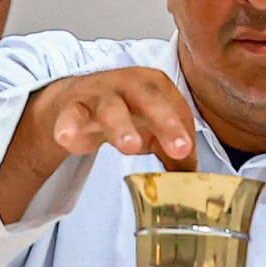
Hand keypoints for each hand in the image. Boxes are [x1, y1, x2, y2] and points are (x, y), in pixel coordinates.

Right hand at [0, 66, 198, 221]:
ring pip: (111, 107)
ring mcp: (100, 94)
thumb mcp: (154, 130)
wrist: (76, 101)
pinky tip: (67, 138)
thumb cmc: (125, 112)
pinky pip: (71, 116)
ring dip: (121, 126)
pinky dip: (69, 126)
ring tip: (130, 146)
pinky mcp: (72, 108)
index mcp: (156, 86)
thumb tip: (197, 182)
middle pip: (150, 99)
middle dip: (165, 122)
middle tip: (179, 150)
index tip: (188, 153)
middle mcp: (129, 84)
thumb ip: (175, 153)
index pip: (176, 105)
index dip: (183, 128)